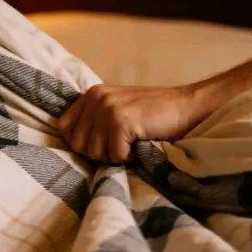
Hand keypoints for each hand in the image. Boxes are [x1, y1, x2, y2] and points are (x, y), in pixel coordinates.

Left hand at [56, 84, 213, 163]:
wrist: (187, 107)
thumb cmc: (153, 114)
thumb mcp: (117, 108)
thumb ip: (95, 119)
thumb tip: (72, 143)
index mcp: (92, 94)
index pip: (64, 128)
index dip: (83, 142)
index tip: (104, 143)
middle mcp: (96, 97)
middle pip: (78, 145)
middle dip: (100, 152)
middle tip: (122, 144)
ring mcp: (108, 108)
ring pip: (94, 153)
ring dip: (115, 155)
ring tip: (132, 142)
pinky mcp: (121, 121)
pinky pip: (116, 156)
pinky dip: (130, 157)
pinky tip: (142, 144)